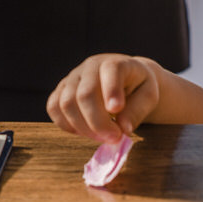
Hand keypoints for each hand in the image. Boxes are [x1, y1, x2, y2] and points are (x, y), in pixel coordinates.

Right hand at [47, 54, 162, 142]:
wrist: (126, 81)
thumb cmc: (138, 89)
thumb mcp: (149, 97)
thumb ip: (137, 111)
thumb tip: (123, 128)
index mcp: (115, 63)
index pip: (111, 70)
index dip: (111, 90)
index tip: (116, 110)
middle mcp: (90, 67)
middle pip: (84, 94)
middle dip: (97, 122)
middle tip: (113, 138)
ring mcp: (72, 77)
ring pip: (65, 104)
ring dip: (83, 128)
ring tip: (101, 137)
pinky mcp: (61, 90)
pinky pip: (53, 108)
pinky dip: (66, 125)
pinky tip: (84, 131)